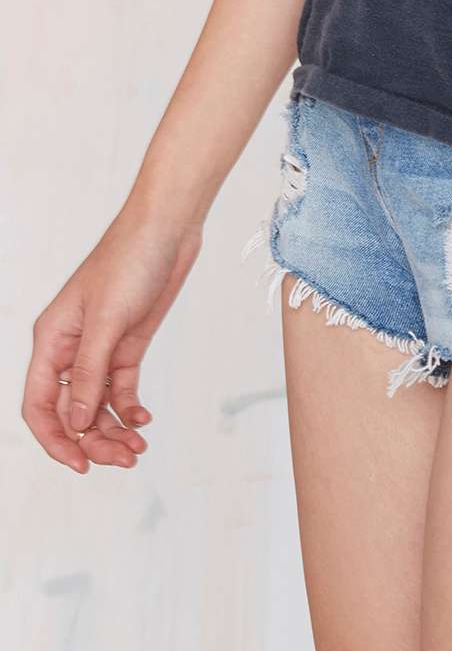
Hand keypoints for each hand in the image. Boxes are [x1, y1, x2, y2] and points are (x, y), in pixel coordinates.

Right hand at [22, 202, 203, 473]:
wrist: (168, 229)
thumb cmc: (130, 259)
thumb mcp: (108, 319)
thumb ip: (90, 373)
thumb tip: (77, 423)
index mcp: (51, 341)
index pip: (39, 405)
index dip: (54, 440)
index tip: (80, 464)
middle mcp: (71, 349)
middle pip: (71, 412)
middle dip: (92, 440)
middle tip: (123, 459)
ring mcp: (100, 348)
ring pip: (96, 405)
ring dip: (113, 430)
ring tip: (137, 448)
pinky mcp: (127, 345)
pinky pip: (121, 388)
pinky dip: (129, 409)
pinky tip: (143, 421)